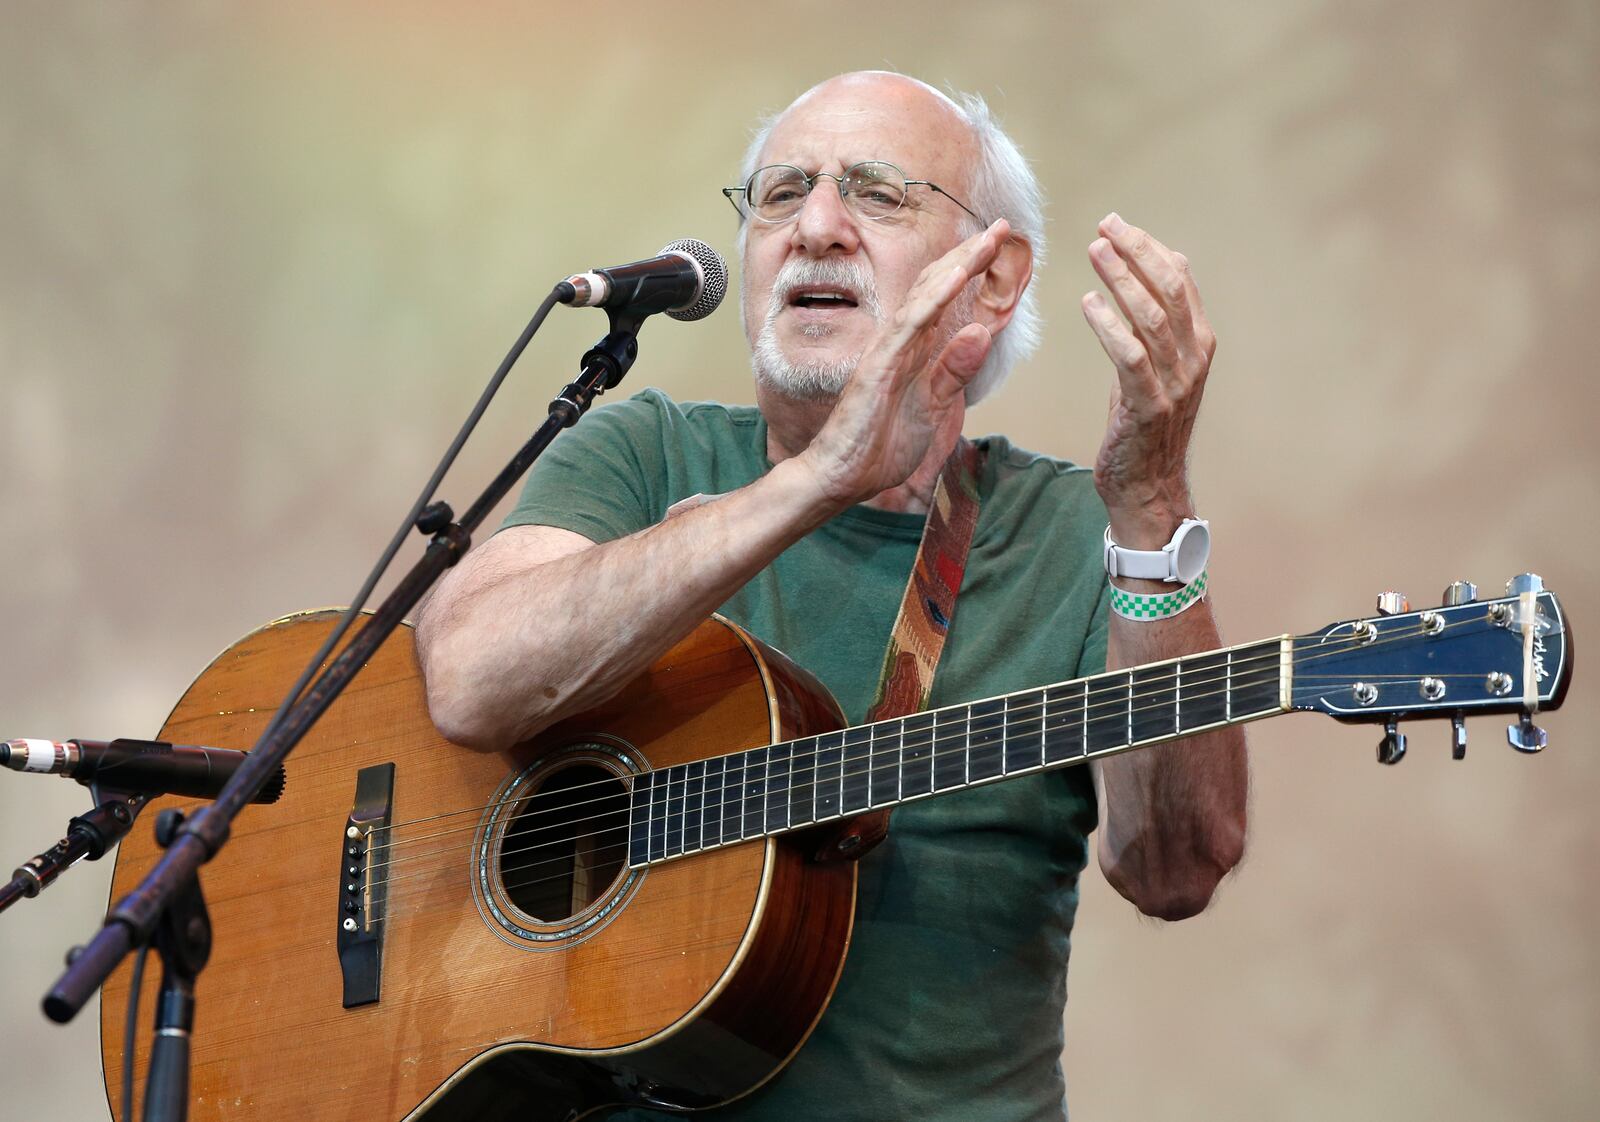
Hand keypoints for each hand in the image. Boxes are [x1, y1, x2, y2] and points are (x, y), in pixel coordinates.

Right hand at [798, 219, 1009, 508]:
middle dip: (969, 255)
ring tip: (987, 240)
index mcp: (912, 351)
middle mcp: (899, 342)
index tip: (998, 247)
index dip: (970, 272)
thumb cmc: (880, 446)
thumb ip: (954, 372)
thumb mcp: (933, 409)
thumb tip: (981, 333)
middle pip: (937, 287)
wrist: (841, 477)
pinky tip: (956, 277)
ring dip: (958, 266)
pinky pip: (911, 325)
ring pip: (926, 297)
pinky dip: (935, 299)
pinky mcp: (879, 366)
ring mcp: (888, 351)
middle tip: (1001, 227)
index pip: (943, 301)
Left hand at [1081, 213, 1216, 547]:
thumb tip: (1161, 265)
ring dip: (1122, 279)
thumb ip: (1156, 321)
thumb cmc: (1144, 422)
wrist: (1147, 484)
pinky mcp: (1149, 404)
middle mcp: (1194, 358)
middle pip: (1170, 289)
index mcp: (1199, 342)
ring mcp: (1176, 382)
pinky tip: (1088, 303)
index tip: (1119, 224)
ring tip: (1094, 251)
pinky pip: (1130, 356)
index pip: (1181, 280)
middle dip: (1137, 252)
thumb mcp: (1155, 365)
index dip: (1150, 248)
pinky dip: (1109, 325)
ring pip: (1152, 317)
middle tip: (1106, 226)